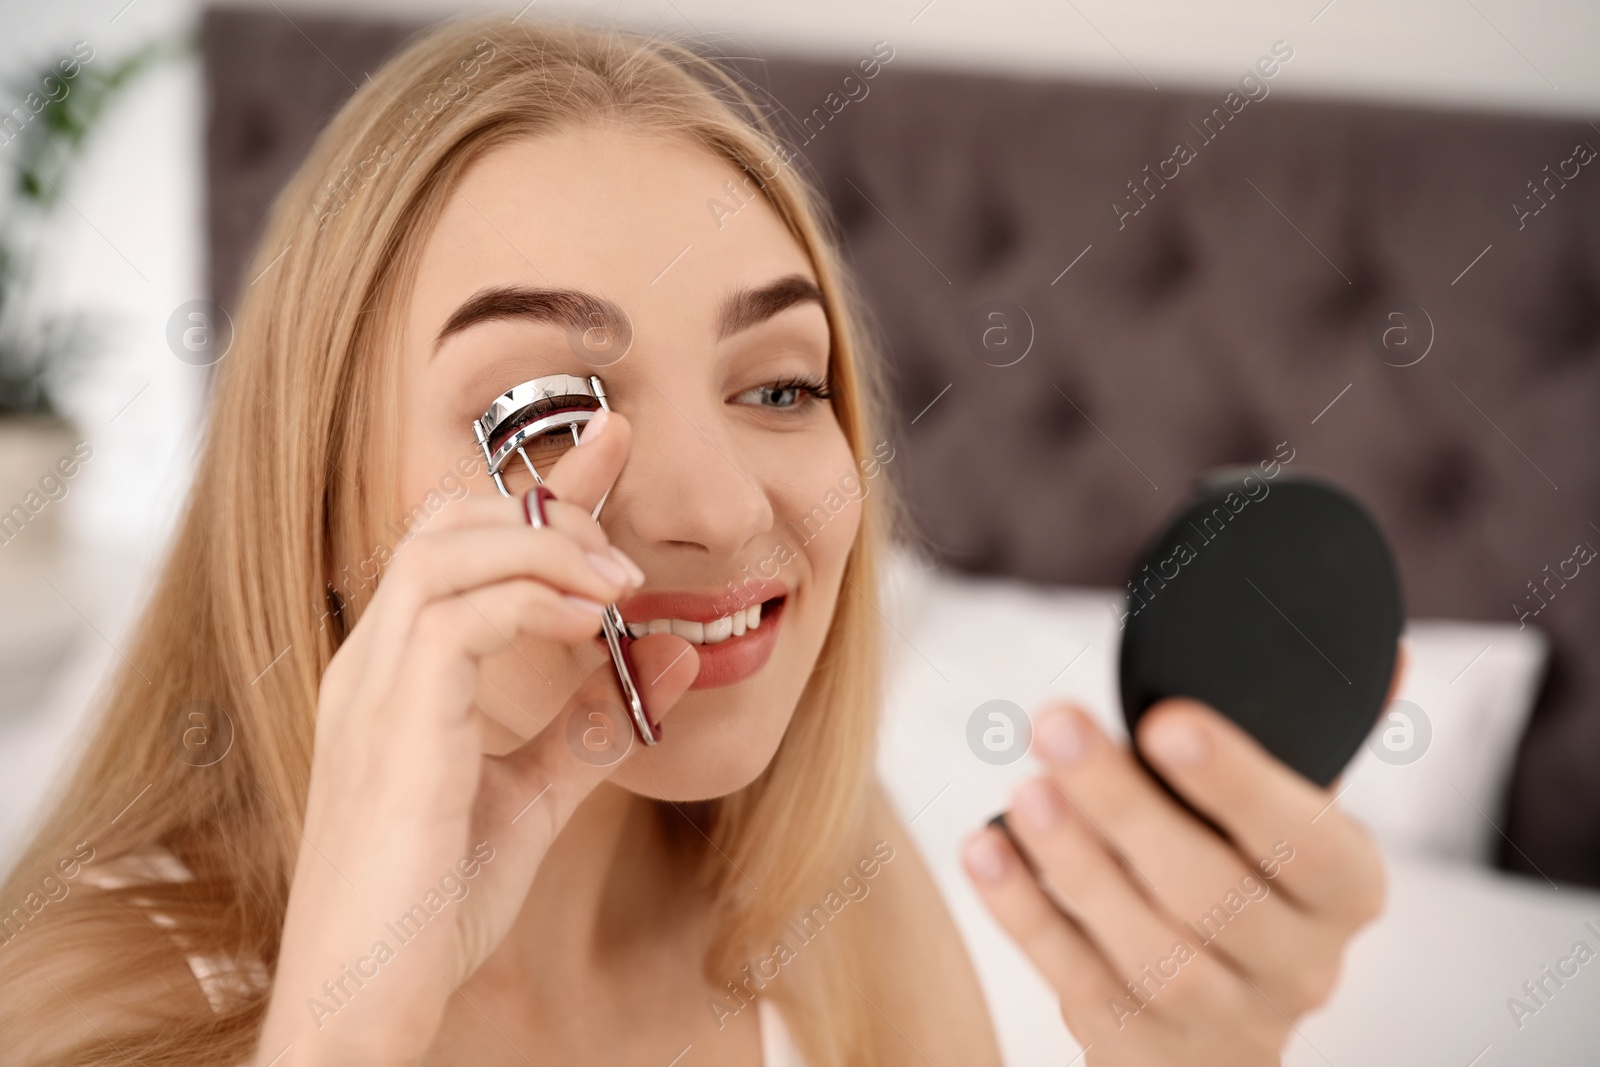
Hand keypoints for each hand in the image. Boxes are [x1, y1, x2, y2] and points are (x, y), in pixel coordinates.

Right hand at [254, 411, 699, 1065]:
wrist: (365, 998)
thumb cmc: (429, 908)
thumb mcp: (531, 800)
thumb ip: (593, 726)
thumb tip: (674, 661)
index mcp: (394, 676)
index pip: (459, 548)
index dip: (536, 491)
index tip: (609, 450)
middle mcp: (371, 664)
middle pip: (445, 524)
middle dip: (543, 503)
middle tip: (625, 537)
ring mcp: (370, 689)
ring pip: (447, 550)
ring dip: (546, 549)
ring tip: (620, 587)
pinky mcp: (391, 723)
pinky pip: (458, 615)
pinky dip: (533, 601)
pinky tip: (594, 625)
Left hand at [962, 699, 1384, 1065]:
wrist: (1221, 1034)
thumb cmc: (1251, 890)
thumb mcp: (1293, 822)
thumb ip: (1312, 742)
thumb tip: (1380, 650)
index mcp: (1345, 890)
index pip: (1306, 840)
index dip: (1237, 782)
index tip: (1164, 720)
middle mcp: (1296, 963)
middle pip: (1211, 891)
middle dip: (1124, 804)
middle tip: (1056, 725)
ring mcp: (1218, 1016)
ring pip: (1147, 946)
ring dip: (1075, 861)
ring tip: (1024, 789)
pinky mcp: (1137, 1044)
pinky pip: (1075, 977)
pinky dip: (1025, 911)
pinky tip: (985, 849)